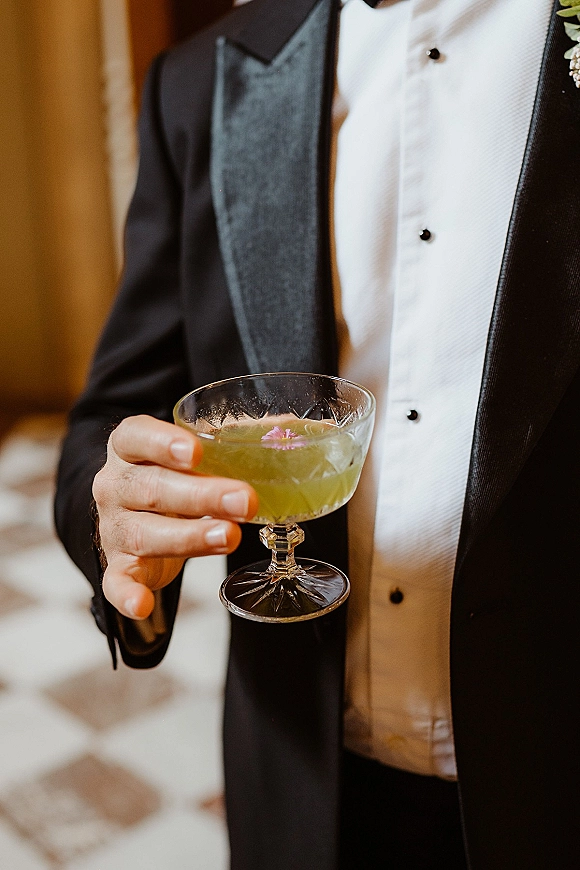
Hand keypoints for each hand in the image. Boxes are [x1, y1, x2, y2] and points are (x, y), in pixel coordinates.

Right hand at [92, 415, 257, 619]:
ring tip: (229, 537)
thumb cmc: (173, 478)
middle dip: (202, 495)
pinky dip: (128, 595)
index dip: (163, 443)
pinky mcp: (118, 565)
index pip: (136, 436)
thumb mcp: (195, 456)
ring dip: (190, 538)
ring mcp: (114, 527)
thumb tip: (290, 434)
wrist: (136, 515)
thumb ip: (231, 443)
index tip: (196, 453)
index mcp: (130, 447)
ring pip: (145, 533)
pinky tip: (142, 604)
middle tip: (244, 501)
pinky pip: (116, 582)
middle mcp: (116, 484)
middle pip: (152, 487)